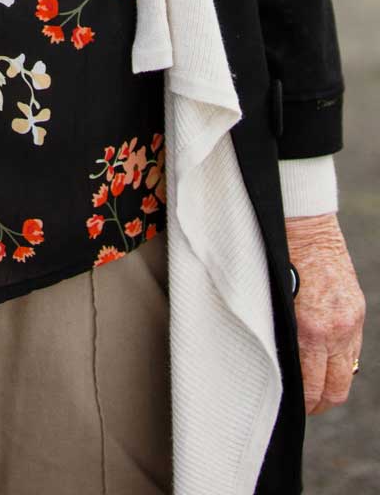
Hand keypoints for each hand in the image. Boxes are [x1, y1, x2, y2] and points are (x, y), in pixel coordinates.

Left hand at [286, 213, 365, 414]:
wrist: (302, 220)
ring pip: (347, 374)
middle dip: (319, 403)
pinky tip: (324, 361)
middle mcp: (334, 329)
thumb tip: (272, 362)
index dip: (302, 404)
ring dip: (332, 384)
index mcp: (308, 328)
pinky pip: (353, 350)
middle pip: (335, 389)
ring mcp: (350, 320)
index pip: (311, 386)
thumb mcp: (269, 299)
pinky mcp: (357, 309)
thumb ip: (276, 333)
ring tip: (313, 386)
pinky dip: (341, 361)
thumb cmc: (272, 255)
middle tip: (303, 405)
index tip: (290, 407)